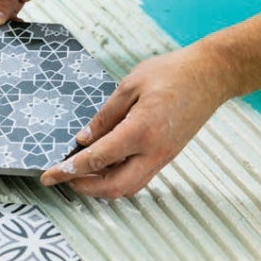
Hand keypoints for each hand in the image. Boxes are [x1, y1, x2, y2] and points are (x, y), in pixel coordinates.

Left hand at [39, 41, 237, 198]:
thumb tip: (83, 139)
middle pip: (114, 187)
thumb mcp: (129, 86)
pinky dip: (117, 179)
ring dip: (101, 188)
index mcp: (141, 131)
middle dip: (84, 188)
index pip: (97, 160)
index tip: (49, 176)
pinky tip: (103, 168)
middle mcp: (154, 152)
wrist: (211, 74)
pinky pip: (139, 178)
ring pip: (128, 188)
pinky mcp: (168, 156)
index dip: (68, 170)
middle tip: (63, 178)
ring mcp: (164, 157)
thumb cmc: (173, 73)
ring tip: (80, 175)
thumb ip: (104, 117)